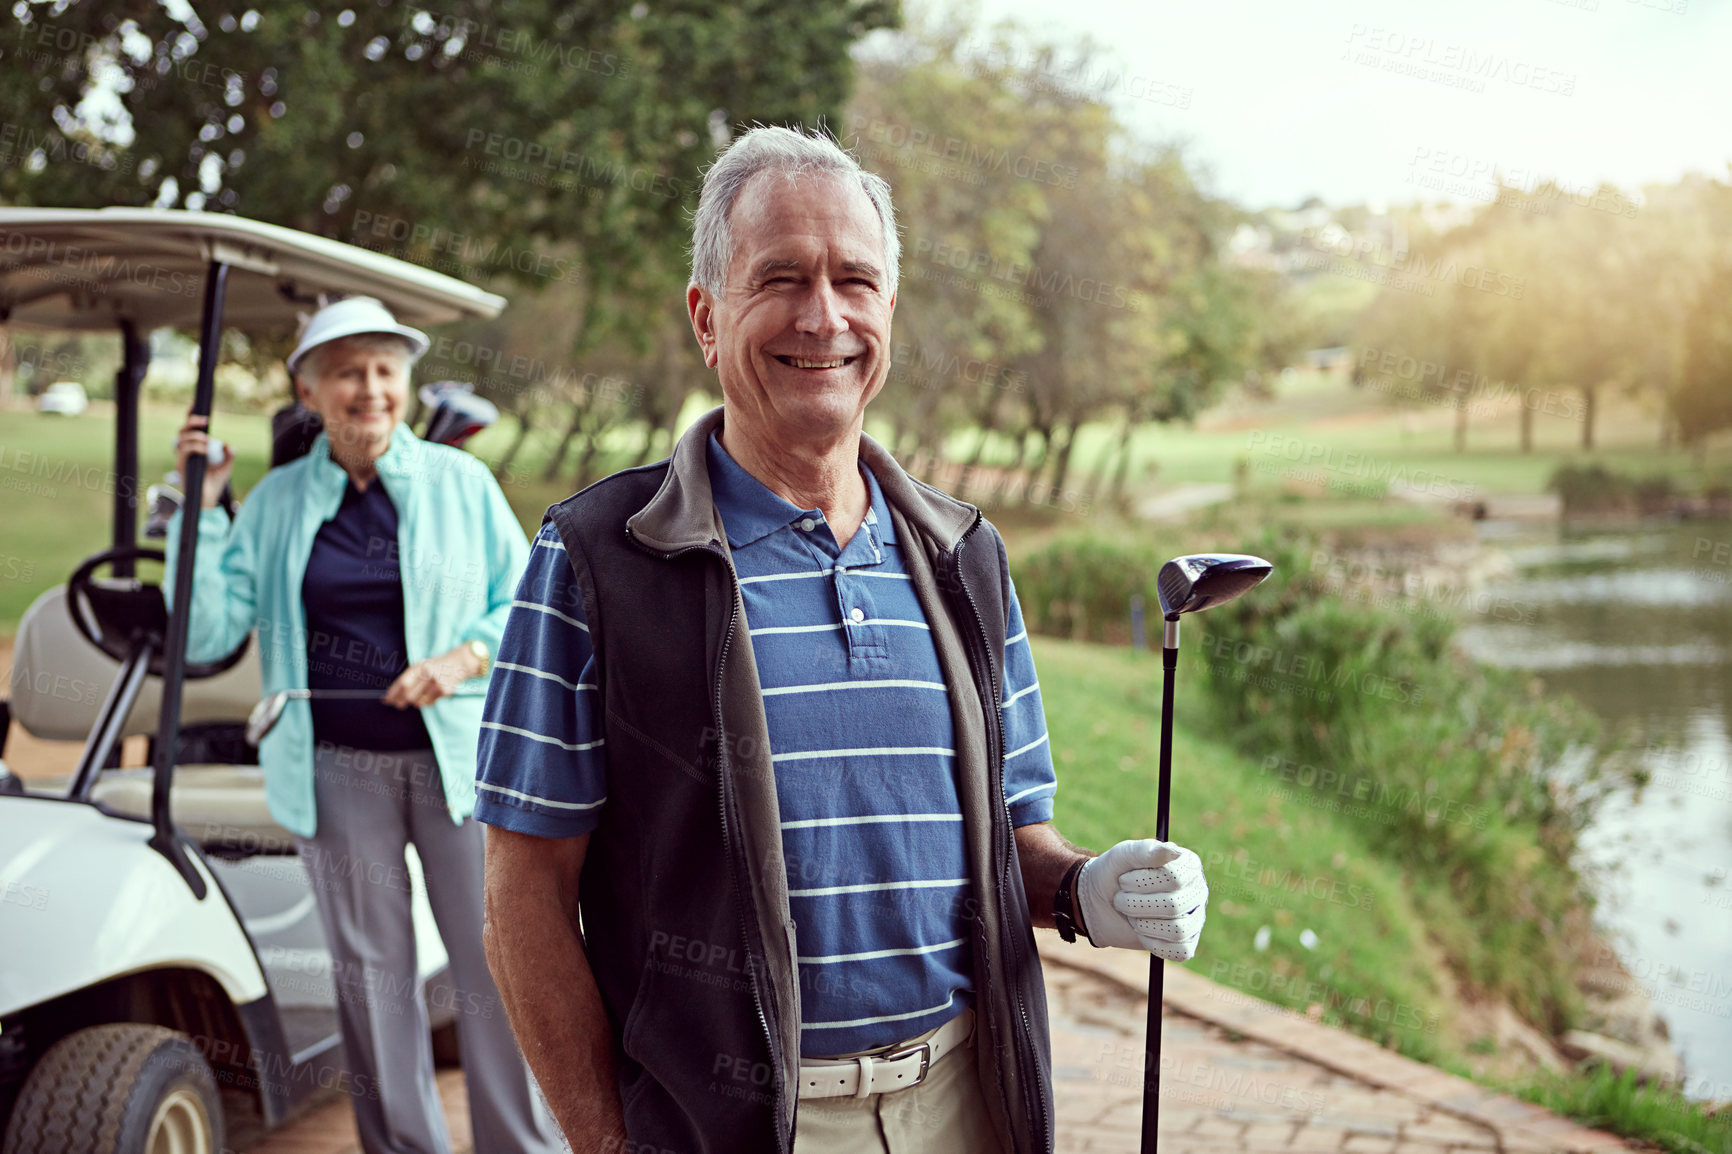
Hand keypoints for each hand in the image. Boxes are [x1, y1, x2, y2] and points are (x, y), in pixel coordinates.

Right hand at [174, 413, 233, 508]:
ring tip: (208, 441)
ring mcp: (182, 458)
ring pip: (182, 439)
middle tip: (206, 421)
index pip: (190, 429)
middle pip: (182, 430)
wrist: (208, 500)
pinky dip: (196, 447)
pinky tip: (206, 450)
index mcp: (194, 448)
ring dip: (196, 437)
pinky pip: (184, 451)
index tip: (194, 405)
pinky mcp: (181, 466)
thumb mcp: (226, 467)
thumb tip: (230, 446)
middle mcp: (185, 451)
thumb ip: (229, 456)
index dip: (190, 416)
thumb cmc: (215, 482)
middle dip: (192, 422)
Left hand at [383, 647, 476, 708]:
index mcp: (420, 667)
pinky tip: (431, 693)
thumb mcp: (421, 666)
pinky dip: (426, 701)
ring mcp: (437, 683)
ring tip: (419, 695)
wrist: (458, 663)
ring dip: (415, 702)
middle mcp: (428, 674)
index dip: (393, 693)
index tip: (386, 700)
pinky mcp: (444, 691)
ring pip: (418, 701)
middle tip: (398, 704)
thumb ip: (409, 677)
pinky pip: (429, 702)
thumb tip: (393, 694)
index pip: (403, 683)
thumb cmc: (435, 666)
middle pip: (408, 695)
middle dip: (400, 702)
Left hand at [1075, 839, 1207, 959]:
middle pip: (1175, 905)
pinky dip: (1154, 944)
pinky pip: (1179, 951)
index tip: (1123, 880)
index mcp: (1187, 865)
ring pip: (1178, 930)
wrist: (1098, 903)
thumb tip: (1175, 851)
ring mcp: (1195, 918)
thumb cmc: (1115, 873)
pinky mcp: (1187, 943)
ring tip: (1131, 915)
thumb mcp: (1124, 855)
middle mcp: (1197, 891)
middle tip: (1121, 900)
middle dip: (1137, 905)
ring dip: (1143, 924)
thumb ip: (1147, 851)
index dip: (1143, 883)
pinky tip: (1142, 931)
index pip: (1175, 878)